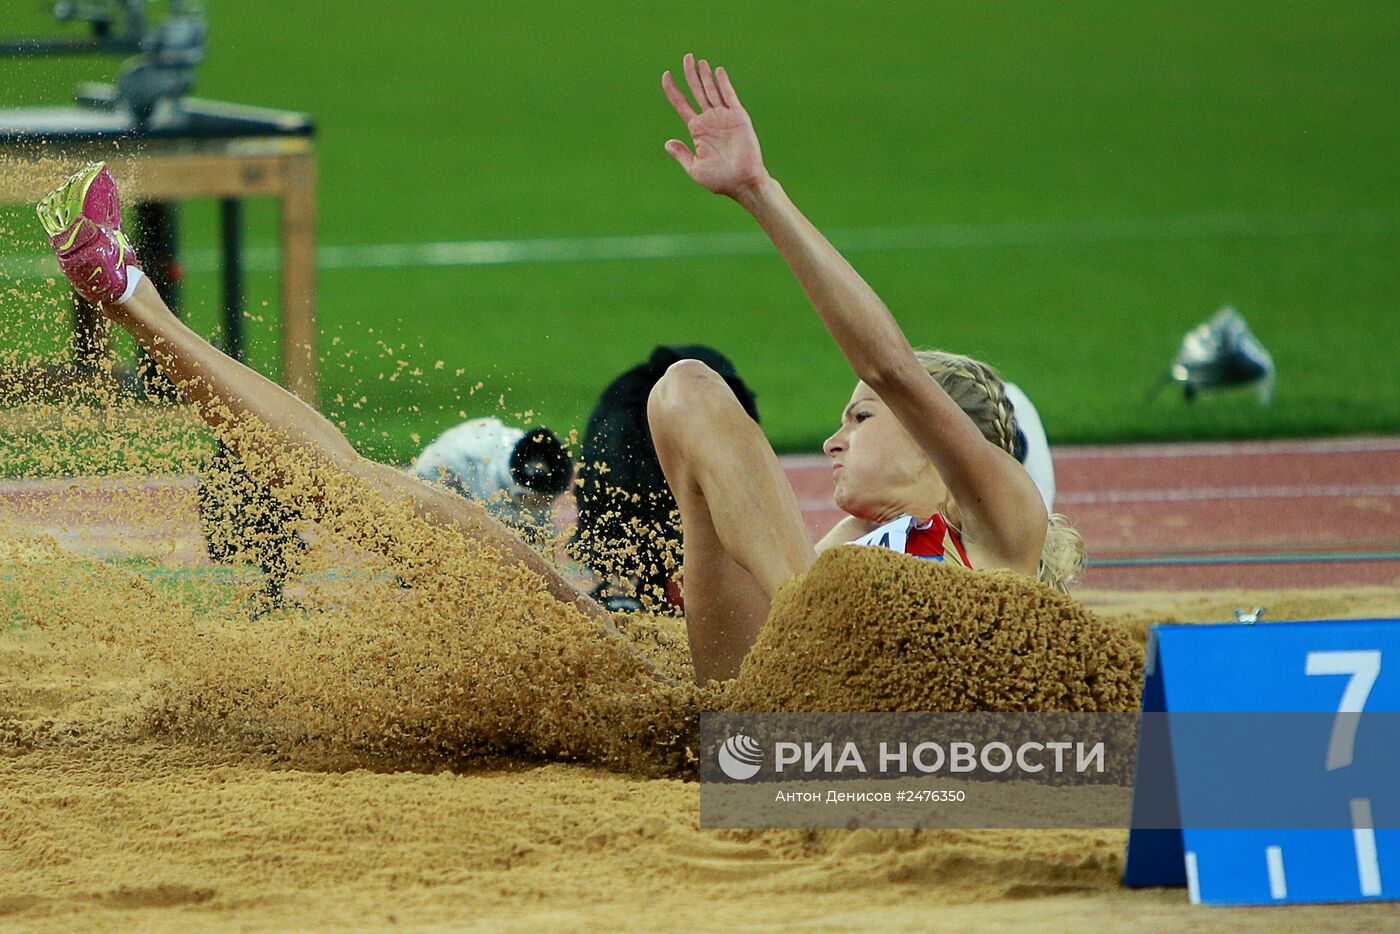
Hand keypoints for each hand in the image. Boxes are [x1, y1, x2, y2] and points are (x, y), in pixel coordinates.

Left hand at [661, 54, 768, 201]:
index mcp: (697, 130)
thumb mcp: (695, 168)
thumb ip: (682, 154)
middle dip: (691, 74)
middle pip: (697, 91)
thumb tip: (667, 143)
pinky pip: (729, 96)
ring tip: (700, 60)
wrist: (743, 182)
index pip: (681, 105)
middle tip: (686, 57)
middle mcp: (710, 120)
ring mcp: (724, 117)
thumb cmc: (720, 180)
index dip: (672, 90)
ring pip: (712, 90)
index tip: (666, 75)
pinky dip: (723, 83)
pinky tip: (717, 71)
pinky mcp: (738, 117)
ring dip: (706, 75)